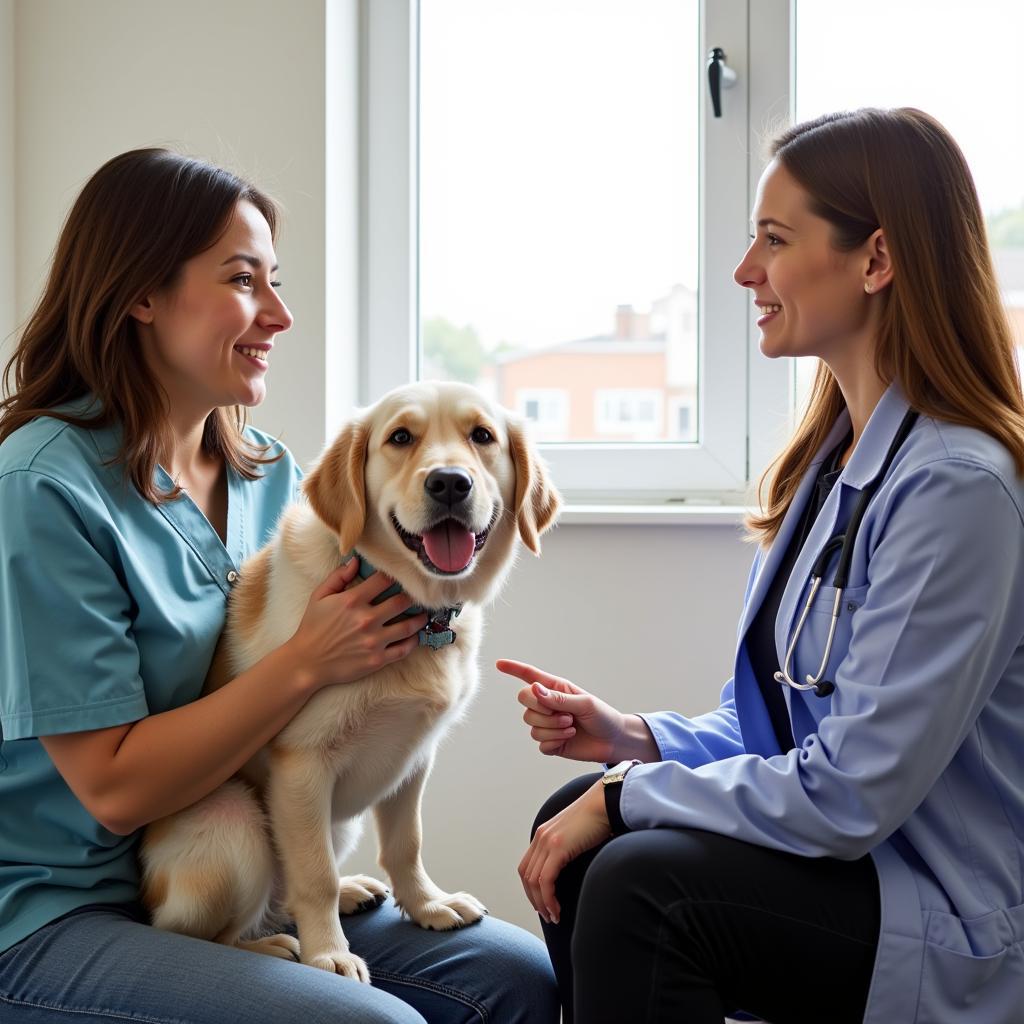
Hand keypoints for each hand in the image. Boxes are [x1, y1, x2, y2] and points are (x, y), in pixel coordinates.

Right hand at [286, 561, 427, 689]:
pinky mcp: (377, 660)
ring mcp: (374, 641)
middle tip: (419, 594)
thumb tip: (356, 561)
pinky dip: (413, 641)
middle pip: (402, 602)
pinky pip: (403, 649)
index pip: (384, 581)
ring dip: (419, 619)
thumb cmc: (313, 627)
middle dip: (413, 596)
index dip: (395, 575)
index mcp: (352, 601)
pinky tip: (415, 636)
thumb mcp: (319, 597)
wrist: (307, 662)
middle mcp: (366, 619)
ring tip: (424, 614)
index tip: (403, 575)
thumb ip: (338, 577)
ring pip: (408, 626)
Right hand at [497, 659, 656, 762]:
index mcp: (556, 688)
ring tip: (571, 726)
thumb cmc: (602, 716)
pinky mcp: (550, 742)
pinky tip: (568, 738)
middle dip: (542, 709)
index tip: (499, 664)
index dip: (513, 669)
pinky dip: (554, 741)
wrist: (613, 741)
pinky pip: (539, 743)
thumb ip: (559, 698)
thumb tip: (534, 689)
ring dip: (552, 727)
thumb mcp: (584, 703)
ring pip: (531, 724)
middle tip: (566, 715)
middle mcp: (548, 704)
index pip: (530, 676)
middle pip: (524, 700)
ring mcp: (547, 724)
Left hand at [518, 780, 609, 923]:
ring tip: (553, 916)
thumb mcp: (576, 836)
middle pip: (526, 876)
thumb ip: (567, 849)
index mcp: (543, 834)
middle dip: (534, 899)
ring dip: (541, 903)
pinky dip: (548, 899)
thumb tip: (568, 870)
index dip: (531, 889)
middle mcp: (541, 837)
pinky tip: (557, 909)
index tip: (541, 903)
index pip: (527, 867)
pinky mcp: (558, 847)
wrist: (606, 802)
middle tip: (546, 915)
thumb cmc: (597, 819)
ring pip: (534, 881)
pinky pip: (545, 880)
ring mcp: (547, 841)